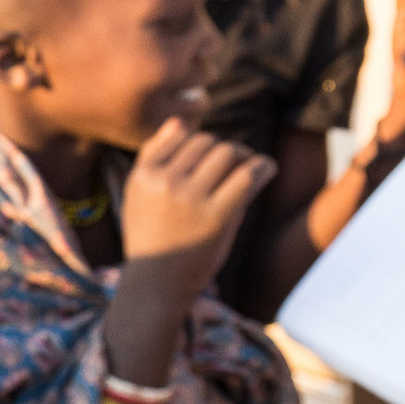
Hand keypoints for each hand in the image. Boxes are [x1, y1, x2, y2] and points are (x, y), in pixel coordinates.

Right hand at [118, 120, 273, 309]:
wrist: (156, 283)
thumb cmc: (151, 236)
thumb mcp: (137, 194)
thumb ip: (154, 156)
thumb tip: (181, 120)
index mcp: (143, 174)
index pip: (181, 133)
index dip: (200, 142)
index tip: (208, 159)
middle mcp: (164, 182)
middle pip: (207, 141)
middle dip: (223, 150)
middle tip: (232, 167)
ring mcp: (190, 198)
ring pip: (228, 152)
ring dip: (243, 157)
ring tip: (247, 169)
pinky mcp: (217, 215)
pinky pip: (249, 175)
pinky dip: (263, 167)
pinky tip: (266, 170)